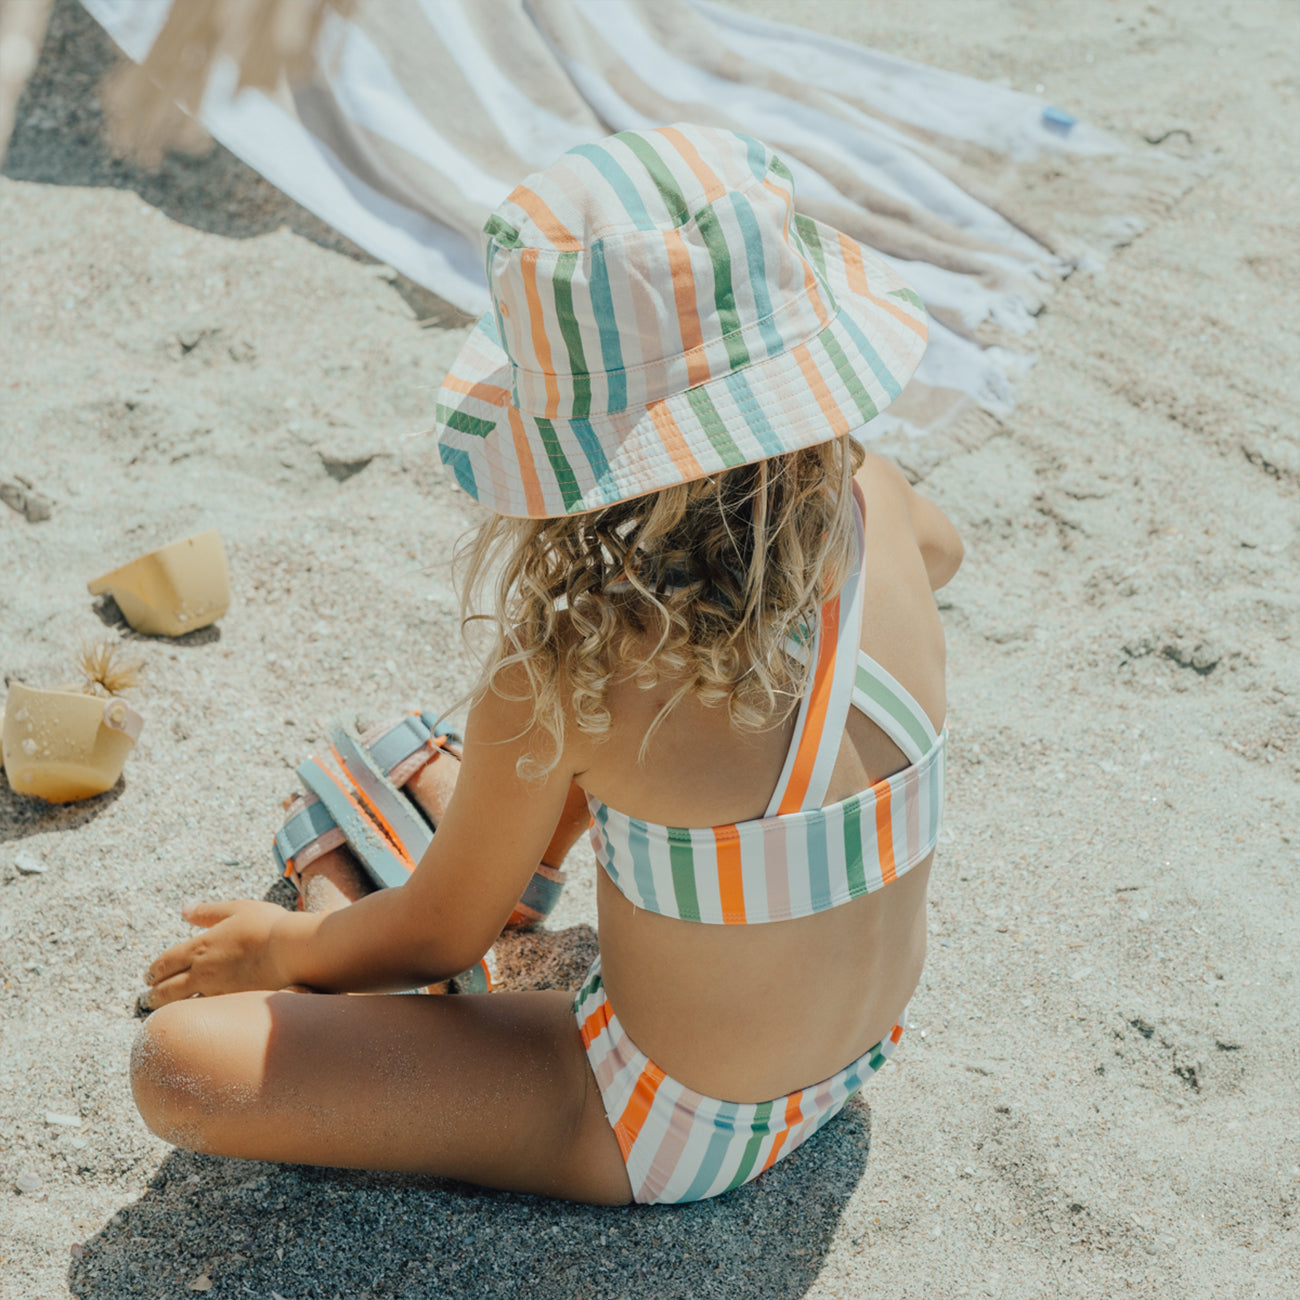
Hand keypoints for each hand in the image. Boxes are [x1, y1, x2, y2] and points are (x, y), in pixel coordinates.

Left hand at [144, 899, 306, 1007]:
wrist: (292, 950)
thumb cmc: (267, 924)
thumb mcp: (237, 908)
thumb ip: (208, 911)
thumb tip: (185, 909)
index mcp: (200, 947)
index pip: (164, 963)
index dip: (153, 970)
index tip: (149, 975)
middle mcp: (202, 972)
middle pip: (166, 990)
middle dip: (154, 995)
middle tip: (148, 998)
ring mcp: (217, 992)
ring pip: (182, 1007)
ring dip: (169, 1010)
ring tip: (165, 1014)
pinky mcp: (233, 1005)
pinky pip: (206, 1015)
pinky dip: (195, 1019)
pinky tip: (196, 1021)